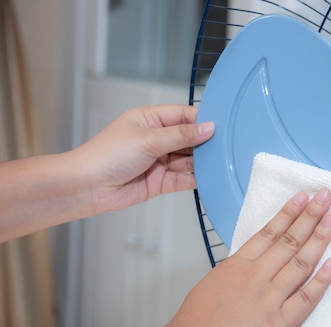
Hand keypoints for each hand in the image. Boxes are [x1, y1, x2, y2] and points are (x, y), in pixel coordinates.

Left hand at [74, 104, 214, 213]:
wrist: (87, 187)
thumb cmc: (106, 156)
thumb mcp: (148, 139)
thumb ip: (181, 135)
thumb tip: (207, 128)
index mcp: (150, 120)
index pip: (182, 116)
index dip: (201, 121)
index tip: (220, 126)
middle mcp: (156, 139)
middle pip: (188, 139)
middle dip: (204, 143)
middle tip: (224, 147)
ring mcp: (159, 161)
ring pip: (188, 160)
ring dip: (202, 162)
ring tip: (219, 163)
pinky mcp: (160, 181)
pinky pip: (184, 179)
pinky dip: (196, 179)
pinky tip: (208, 178)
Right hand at [167, 189, 330, 326]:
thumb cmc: (194, 324)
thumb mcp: (212, 284)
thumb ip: (236, 272)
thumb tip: (252, 265)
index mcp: (236, 265)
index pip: (269, 232)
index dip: (289, 212)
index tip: (303, 197)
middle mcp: (256, 276)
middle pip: (289, 241)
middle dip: (310, 217)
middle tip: (327, 198)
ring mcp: (269, 298)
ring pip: (301, 263)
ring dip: (320, 239)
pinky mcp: (279, 323)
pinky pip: (306, 298)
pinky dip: (322, 281)